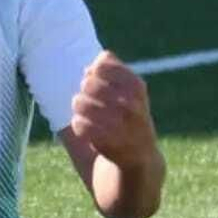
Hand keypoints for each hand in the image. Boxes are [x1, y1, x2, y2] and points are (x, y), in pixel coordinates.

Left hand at [70, 51, 158, 168]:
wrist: (140, 157)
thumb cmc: (130, 118)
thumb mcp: (130, 91)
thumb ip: (113, 71)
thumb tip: (96, 60)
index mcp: (136, 87)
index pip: (103, 65)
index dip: (94, 71)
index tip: (96, 79)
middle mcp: (131, 104)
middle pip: (88, 83)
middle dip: (83, 90)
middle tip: (89, 100)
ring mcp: (120, 124)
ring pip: (80, 102)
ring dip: (78, 108)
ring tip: (86, 113)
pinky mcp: (108, 142)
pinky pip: (79, 124)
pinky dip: (78, 125)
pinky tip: (86, 127)